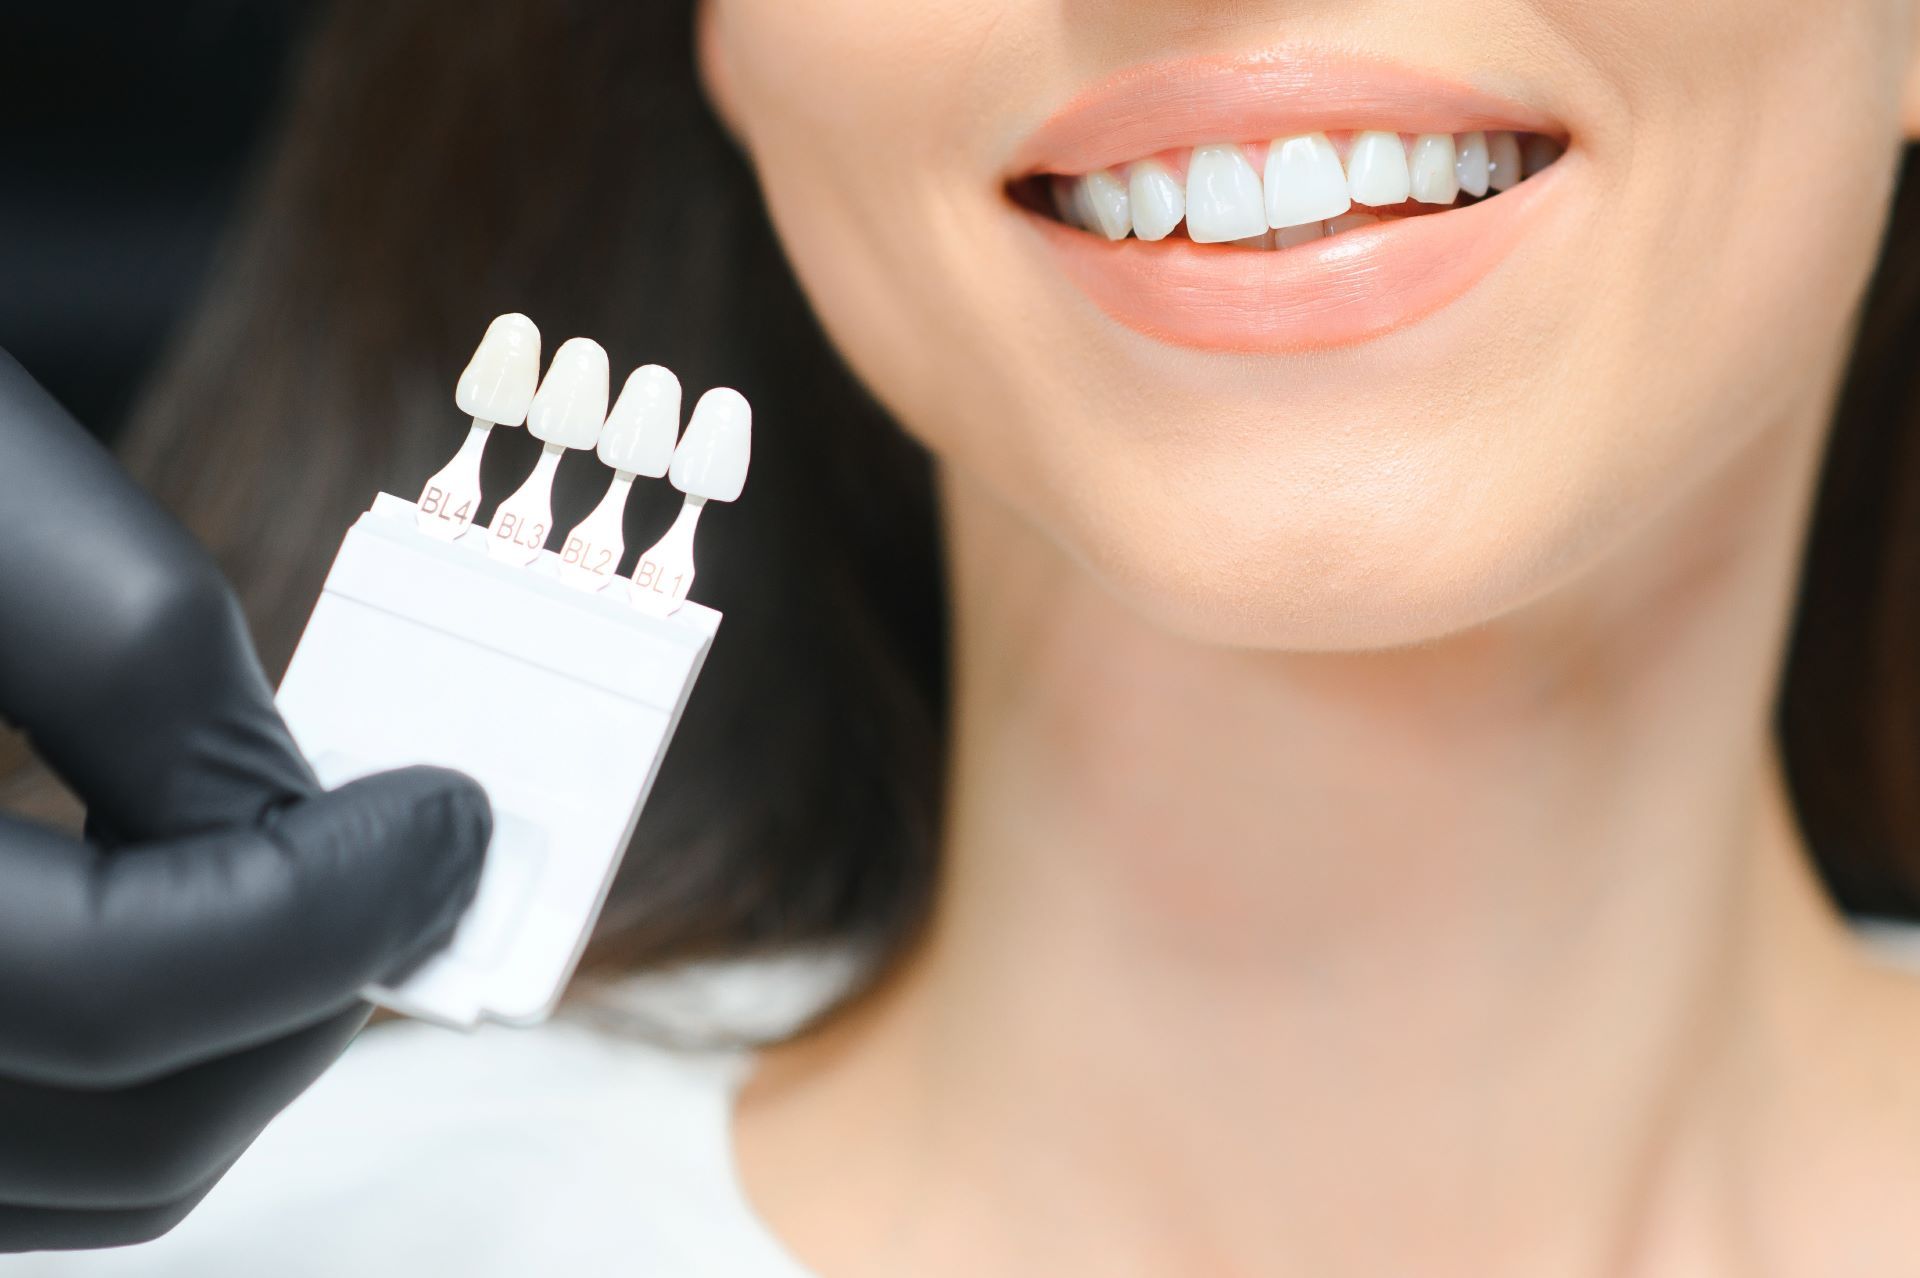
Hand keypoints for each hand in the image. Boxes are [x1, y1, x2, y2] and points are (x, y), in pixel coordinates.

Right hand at [0, 351, 489, 1251]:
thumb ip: (144, 667)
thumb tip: (304, 826)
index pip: (119, 994)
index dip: (328, 915)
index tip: (449, 824)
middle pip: (111, 1141)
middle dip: (304, 1005)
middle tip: (405, 871)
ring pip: (52, 1192)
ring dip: (219, 1062)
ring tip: (298, 906)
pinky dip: (100, 1084)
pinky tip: (153, 942)